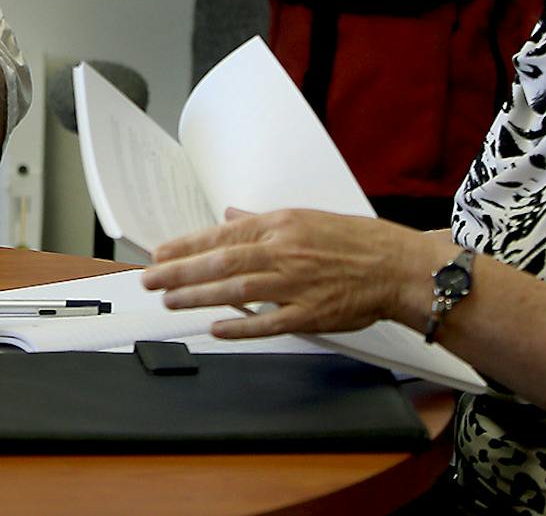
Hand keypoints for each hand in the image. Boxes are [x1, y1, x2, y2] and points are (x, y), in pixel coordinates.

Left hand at [139, 208, 437, 339]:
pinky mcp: (310, 314)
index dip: (186, 246)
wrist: (396, 266)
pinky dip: (241, 326)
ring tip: (171, 301)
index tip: (159, 254)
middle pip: (220, 262)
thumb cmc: (353, 241)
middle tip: (150, 279)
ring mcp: (295, 284)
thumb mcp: (302, 218)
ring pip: (236, 291)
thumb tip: (229, 217)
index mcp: (279, 226)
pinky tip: (216, 328)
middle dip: (179, 272)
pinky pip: (269, 321)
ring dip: (199, 297)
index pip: (221, 235)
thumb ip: (261, 222)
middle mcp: (283, 252)